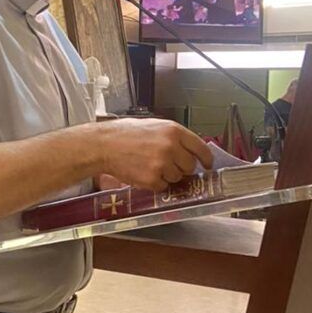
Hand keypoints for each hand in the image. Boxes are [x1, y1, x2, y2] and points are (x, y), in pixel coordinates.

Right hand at [97, 118, 213, 190]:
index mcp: (174, 131)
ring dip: (167, 176)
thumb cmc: (125, 133)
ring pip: (177, 178)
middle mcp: (171, 147)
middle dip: (182, 168)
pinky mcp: (152, 179)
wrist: (104, 145)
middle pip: (190, 166)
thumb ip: (173, 136)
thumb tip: (189, 149)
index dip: (206, 159)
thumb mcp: (154, 125)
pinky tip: (143, 173)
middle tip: (168, 164)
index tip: (207, 165)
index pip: (200, 148)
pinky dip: (156, 184)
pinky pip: (163, 187)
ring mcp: (162, 164)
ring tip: (150, 165)